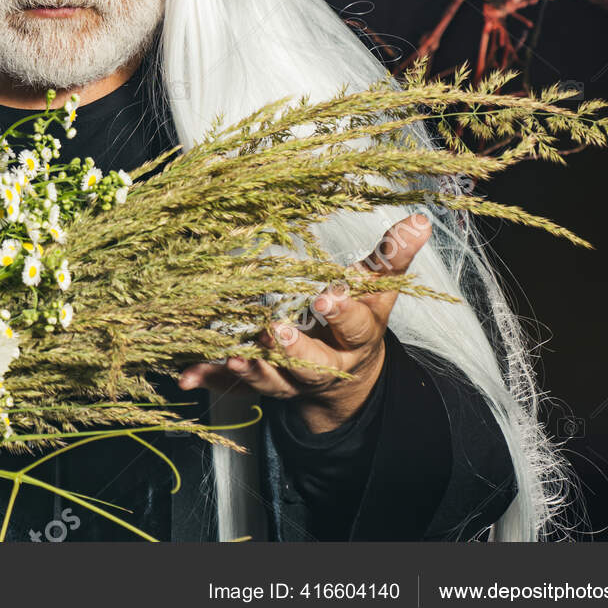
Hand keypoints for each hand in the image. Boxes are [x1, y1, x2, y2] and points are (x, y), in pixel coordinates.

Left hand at [177, 212, 431, 432]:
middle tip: (277, 331)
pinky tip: (188, 375)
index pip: (354, 326)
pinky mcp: (263, 384)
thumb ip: (393, 258)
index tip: (326, 296)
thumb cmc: (358, 320)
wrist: (347, 379)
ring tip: (234, 357)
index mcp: (357, 337)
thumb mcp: (378, 291)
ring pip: (275, 380)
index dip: (342, 313)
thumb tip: (419, 221)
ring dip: (254, 370)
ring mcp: (293, 380)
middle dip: (297, 351)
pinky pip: (236, 385)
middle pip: (314, 365)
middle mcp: (327, 364)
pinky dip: (212, 379)